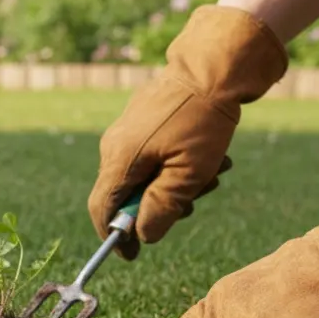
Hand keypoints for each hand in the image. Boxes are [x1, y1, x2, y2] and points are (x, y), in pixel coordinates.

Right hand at [89, 5, 286, 259]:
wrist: (216, 62)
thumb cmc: (203, 119)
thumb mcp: (189, 173)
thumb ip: (162, 209)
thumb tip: (143, 235)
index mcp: (119, 159)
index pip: (102, 210)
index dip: (114, 237)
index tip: (132, 255)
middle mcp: (116, 145)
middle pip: (127, 193)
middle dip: (160, 205)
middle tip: (194, 203)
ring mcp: (129, 129)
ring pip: (146, 173)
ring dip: (178, 183)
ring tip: (215, 173)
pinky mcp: (146, 118)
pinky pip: (155, 152)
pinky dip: (179, 162)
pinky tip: (212, 155)